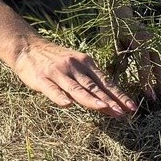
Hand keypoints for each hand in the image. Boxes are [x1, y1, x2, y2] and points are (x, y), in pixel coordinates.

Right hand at [13, 35, 137, 117]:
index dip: (119, 95)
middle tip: (124, 113)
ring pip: (77, 88)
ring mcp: (58, 73)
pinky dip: (60, 97)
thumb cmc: (55, 60)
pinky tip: (67, 105)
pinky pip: (52, 90)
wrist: (28, 47)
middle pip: (95, 87)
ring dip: (91, 100)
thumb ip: (89, 81)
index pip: (105, 82)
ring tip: (104, 108)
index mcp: (86, 63)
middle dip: (110, 100)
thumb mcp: (76, 65)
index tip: (132, 107)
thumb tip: (107, 100)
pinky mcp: (42, 79)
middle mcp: (75, 67)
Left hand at [117, 25, 160, 107]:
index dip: (147, 80)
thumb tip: (122, 76)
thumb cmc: (112, 30)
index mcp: (137, 40)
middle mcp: (152, 40)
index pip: (145, 63)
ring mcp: (159, 40)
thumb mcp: (110, 44)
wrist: (119, 12)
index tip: (150, 97)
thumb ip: (117, 60)